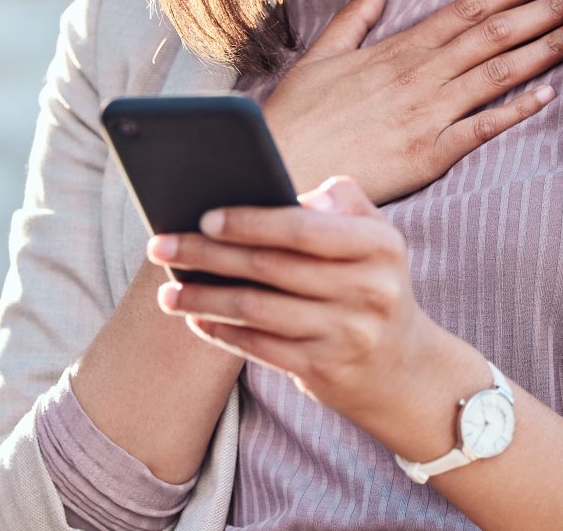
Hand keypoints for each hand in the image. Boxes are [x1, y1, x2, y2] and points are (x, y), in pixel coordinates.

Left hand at [146, 175, 441, 420]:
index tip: (204, 217)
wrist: (402, 367)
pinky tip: (195, 319)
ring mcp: (346, 334)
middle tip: (160, 245)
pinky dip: (222, 332)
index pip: (302, 228)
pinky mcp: (324, 370)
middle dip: (206, 255)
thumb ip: (341, 201)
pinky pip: (259, 348)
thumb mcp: (376, 236)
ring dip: (203, 299)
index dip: (249, 222)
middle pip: (269, 267)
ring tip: (167, 292)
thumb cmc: (371, 282)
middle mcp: (367, 290)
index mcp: (379, 245)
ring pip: (256, 311)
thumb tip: (289, 192)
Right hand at [262, 0, 562, 204]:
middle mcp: (418, 76)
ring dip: (540, 51)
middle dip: (539, 10)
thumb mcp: (321, 57)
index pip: (465, 10)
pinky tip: (547, 95)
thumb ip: (355, 18)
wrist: (278, 166)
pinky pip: (480, 128)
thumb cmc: (295, 116)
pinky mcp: (427, 154)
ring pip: (494, 74)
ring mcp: (426, 114)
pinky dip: (514, 110)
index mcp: (396, 50)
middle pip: (490, 35)